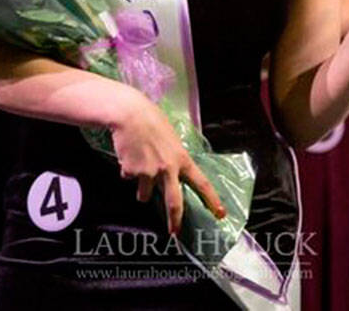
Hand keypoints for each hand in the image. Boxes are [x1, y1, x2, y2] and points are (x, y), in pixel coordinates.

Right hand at [111, 89, 225, 234]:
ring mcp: (149, 172)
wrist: (129, 114)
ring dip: (142, 189)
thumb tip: (173, 171)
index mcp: (182, 159)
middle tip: (174, 234)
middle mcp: (168, 169)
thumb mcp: (171, 138)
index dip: (212, 200)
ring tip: (139, 166)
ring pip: (144, 195)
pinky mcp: (131, 172)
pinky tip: (129, 155)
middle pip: (174, 203)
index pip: (202, 183)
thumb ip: (174, 157)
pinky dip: (128, 171)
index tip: (220, 214)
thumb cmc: (152, 121)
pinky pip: (128, 178)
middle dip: (174, 220)